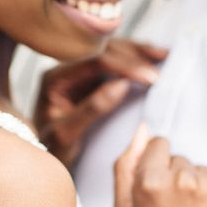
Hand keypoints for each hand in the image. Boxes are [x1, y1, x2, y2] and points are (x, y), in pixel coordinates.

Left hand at [33, 39, 167, 166]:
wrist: (43, 157)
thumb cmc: (51, 150)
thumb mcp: (67, 135)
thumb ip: (92, 109)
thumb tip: (121, 85)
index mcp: (55, 77)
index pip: (94, 61)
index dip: (125, 66)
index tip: (149, 78)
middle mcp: (65, 68)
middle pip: (104, 50)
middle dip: (135, 57)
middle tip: (160, 70)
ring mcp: (77, 71)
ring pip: (111, 51)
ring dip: (137, 52)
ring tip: (163, 54)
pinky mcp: (88, 78)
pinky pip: (113, 62)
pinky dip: (134, 59)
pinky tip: (151, 57)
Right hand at [113, 125, 206, 206]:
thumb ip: (125, 167)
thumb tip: (142, 128)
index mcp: (149, 182)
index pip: (159, 145)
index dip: (158, 169)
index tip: (163, 194)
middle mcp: (182, 178)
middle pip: (181, 159)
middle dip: (178, 180)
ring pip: (203, 171)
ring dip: (201, 190)